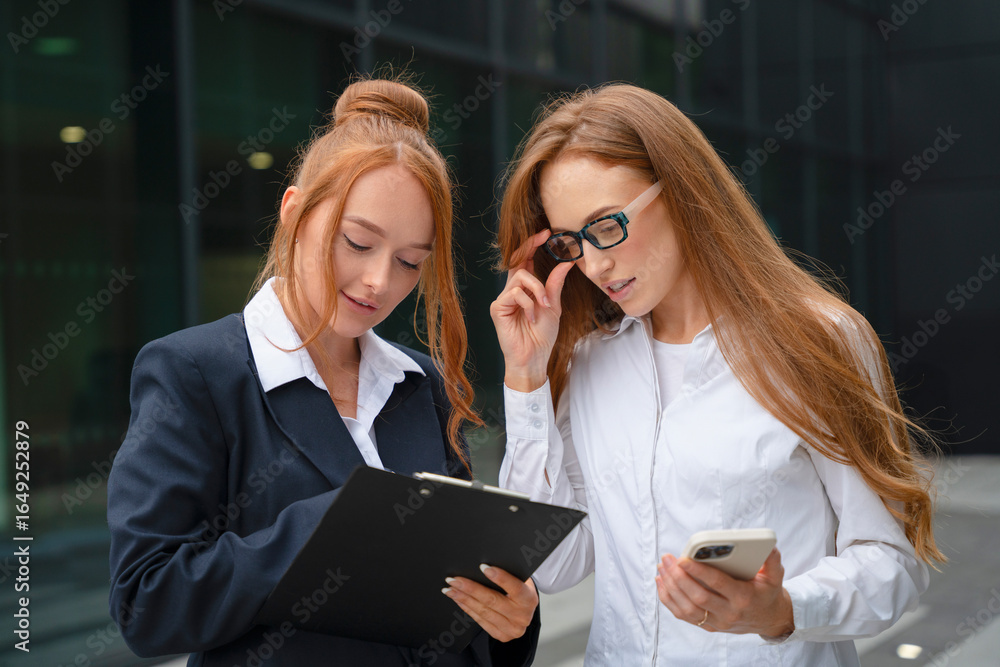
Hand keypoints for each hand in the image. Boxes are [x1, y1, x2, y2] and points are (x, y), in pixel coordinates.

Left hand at [442, 565, 538, 641]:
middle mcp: (522, 616)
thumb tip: (485, 565)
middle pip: (492, 601)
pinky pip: (480, 621)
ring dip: (463, 599)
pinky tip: (458, 599)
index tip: (483, 567)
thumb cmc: (519, 588)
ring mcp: (512, 629)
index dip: (499, 577)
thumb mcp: (520, 579)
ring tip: (450, 589)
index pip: (514, 587)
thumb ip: (508, 573)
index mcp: (529, 599)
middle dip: (470, 588)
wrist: (525, 609)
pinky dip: (467, 608)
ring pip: (483, 612)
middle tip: (454, 580)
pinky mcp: (502, 635)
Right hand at [489, 230, 574, 391]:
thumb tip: (566, 262)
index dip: (532, 245)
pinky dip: (528, 304)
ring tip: (544, 307)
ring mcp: (504, 299)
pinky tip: (531, 317)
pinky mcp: (497, 308)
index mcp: (526, 290)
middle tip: (547, 237)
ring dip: (537, 290)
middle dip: (531, 247)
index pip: (525, 261)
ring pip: (520, 278)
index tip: (546, 233)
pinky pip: (514, 294)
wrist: (534, 358)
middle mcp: (512, 291)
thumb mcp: (553, 306)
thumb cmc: (541, 336)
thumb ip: (555, 284)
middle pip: (518, 261)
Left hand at [655, 548, 793, 636]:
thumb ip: (771, 560)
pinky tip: (661, 582)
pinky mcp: (709, 627)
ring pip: (687, 608)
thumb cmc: (768, 593)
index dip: (698, 571)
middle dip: (678, 577)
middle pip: (698, 596)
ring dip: (670, 587)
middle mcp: (729, 613)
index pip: (717, 584)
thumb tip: (768, 545)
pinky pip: (684, 615)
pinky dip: (669, 600)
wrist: (769, 619)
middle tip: (667, 559)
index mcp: (743, 597)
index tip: (682, 558)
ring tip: (662, 567)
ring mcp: (718, 622)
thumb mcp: (775, 576)